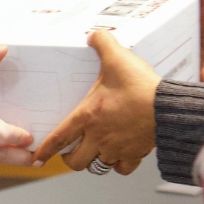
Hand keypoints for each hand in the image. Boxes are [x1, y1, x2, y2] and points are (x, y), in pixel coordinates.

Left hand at [35, 30, 158, 173]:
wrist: (168, 106)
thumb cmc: (140, 86)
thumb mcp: (117, 58)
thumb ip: (102, 43)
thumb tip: (93, 35)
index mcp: (87, 117)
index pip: (59, 138)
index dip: (45, 150)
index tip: (36, 159)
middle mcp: (99, 138)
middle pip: (76, 161)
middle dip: (71, 158)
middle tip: (72, 151)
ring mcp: (117, 148)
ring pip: (98, 166)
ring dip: (95, 160)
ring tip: (96, 151)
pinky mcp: (135, 153)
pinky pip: (122, 168)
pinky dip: (119, 165)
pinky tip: (121, 154)